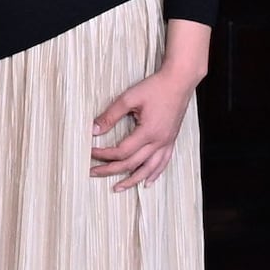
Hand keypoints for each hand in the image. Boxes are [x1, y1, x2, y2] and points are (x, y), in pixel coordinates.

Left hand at [88, 66, 196, 189]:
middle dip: (111, 170)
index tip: (89, 151)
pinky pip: (163, 163)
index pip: (121, 151)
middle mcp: (159, 141)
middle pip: (132, 163)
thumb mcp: (128, 98)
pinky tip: (148, 182)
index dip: (103, 154)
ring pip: (149, 169)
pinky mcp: (171, 140)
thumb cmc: (155, 87)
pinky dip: (154, 174)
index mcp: (148, 132)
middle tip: (93, 172)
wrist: (179, 82)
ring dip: (133, 180)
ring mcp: (167, 142)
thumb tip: (93, 130)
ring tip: (118, 188)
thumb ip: (110, 115)